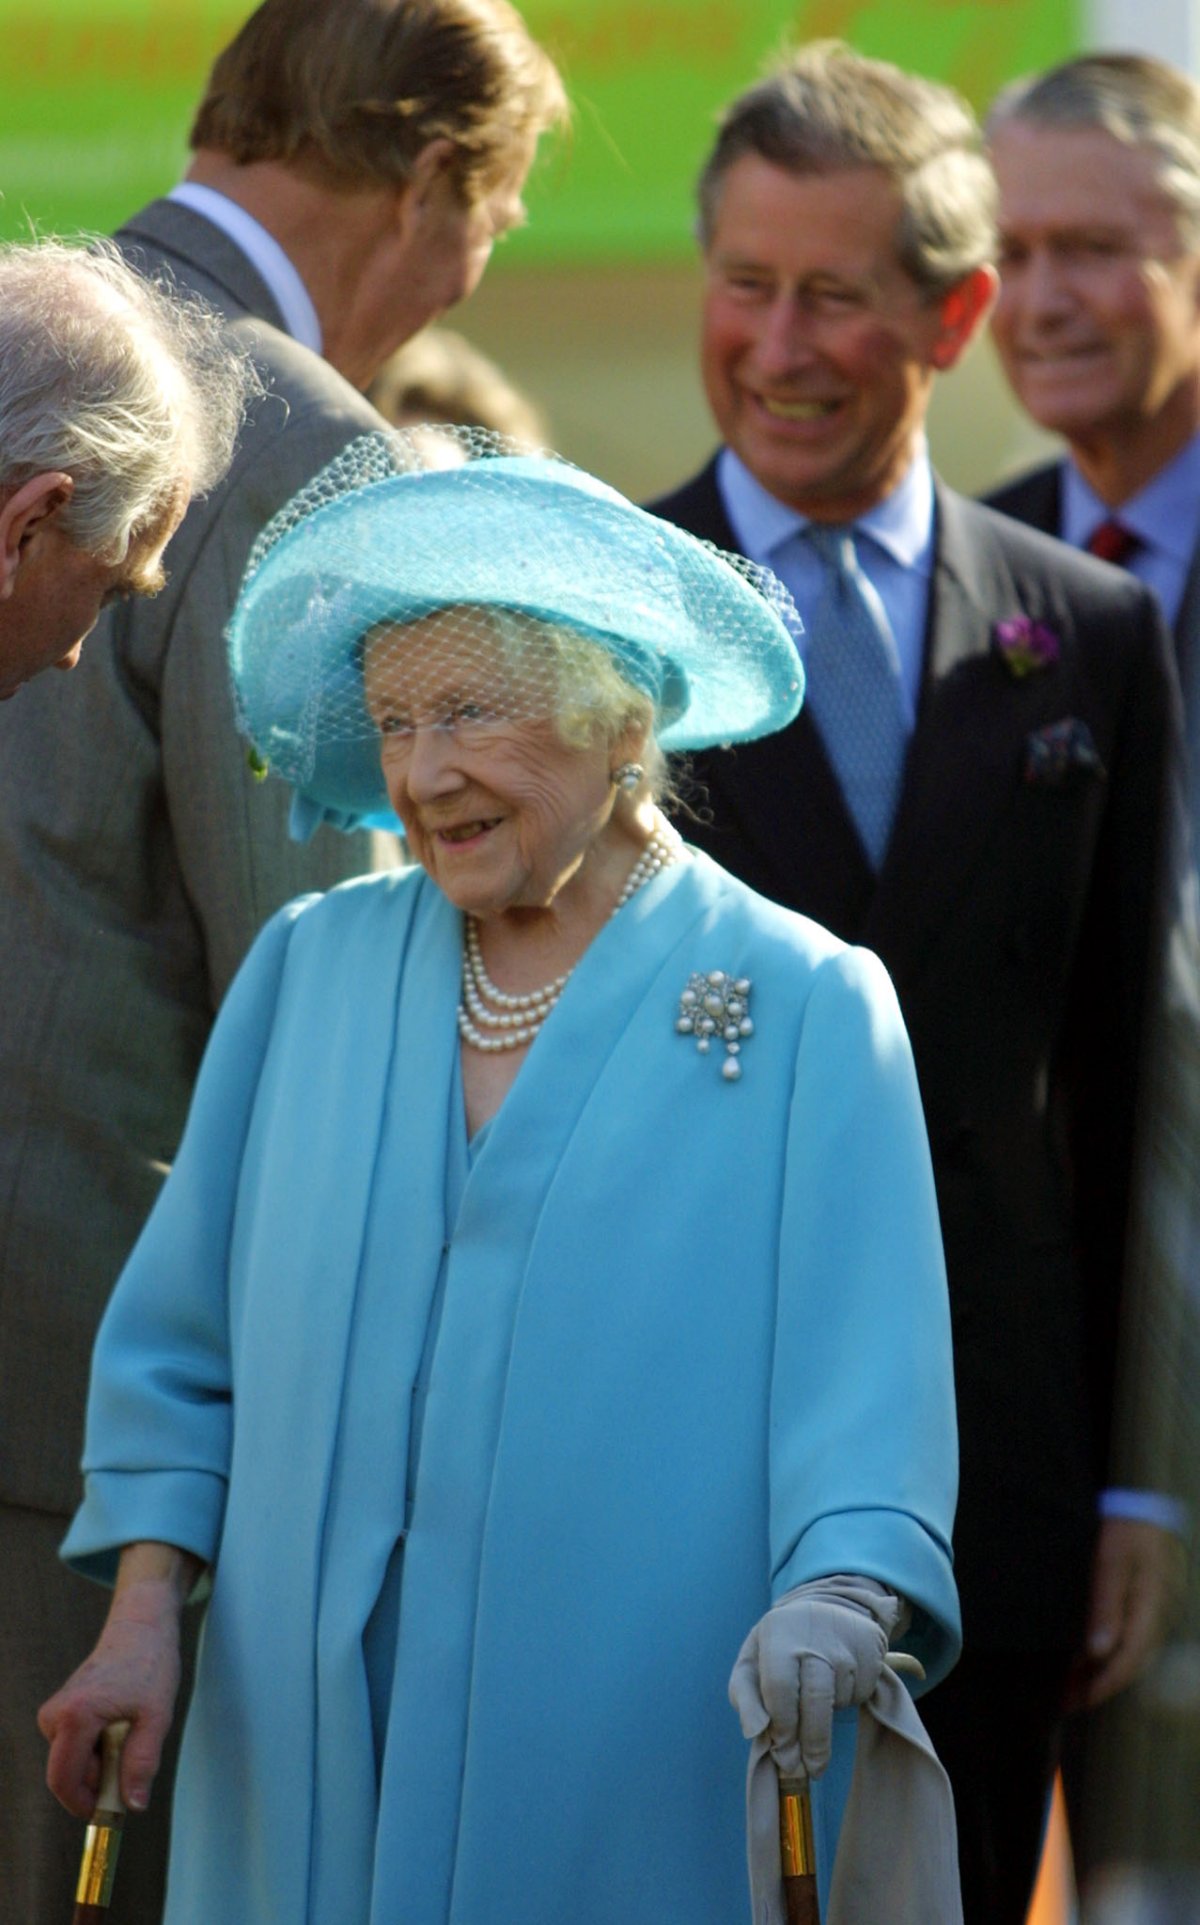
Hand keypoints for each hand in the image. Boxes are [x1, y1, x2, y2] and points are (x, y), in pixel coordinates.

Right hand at [38, 1541, 200, 1817]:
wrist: (140, 1626)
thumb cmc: (150, 1665)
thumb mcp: (156, 1717)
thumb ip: (142, 1763)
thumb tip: (132, 1806)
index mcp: (75, 1716)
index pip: (64, 1781)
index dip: (84, 1805)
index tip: (110, 1813)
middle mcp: (55, 1715)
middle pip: (69, 1774)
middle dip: (99, 1781)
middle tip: (134, 1762)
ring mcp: (55, 1712)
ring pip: (74, 1762)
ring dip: (102, 1763)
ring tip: (131, 1732)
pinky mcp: (61, 1711)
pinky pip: (76, 1747)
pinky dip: (99, 1749)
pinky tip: (120, 1726)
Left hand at [729, 1579, 893, 1779]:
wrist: (823, 1606)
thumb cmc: (779, 1646)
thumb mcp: (752, 1662)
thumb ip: (745, 1697)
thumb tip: (755, 1732)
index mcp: (778, 1634)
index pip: (781, 1688)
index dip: (783, 1727)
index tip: (784, 1757)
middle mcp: (814, 1635)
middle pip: (816, 1699)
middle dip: (813, 1742)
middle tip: (810, 1770)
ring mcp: (846, 1640)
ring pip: (840, 1698)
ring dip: (828, 1716)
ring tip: (816, 1701)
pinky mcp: (872, 1647)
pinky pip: (861, 1691)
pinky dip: (848, 1698)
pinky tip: (835, 1684)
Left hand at [1071, 1516, 1186, 1709]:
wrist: (1147, 1510)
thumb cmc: (1127, 1532)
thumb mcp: (1110, 1562)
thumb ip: (1106, 1605)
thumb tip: (1098, 1651)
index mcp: (1150, 1609)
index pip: (1130, 1659)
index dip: (1104, 1684)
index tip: (1079, 1699)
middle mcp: (1156, 1619)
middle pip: (1129, 1664)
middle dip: (1098, 1686)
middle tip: (1063, 1702)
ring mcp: (1153, 1616)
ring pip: (1127, 1656)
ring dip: (1099, 1673)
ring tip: (1066, 1688)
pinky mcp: (1144, 1610)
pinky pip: (1127, 1641)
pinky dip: (1105, 1654)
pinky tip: (1082, 1660)